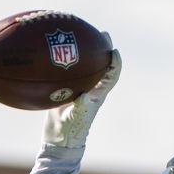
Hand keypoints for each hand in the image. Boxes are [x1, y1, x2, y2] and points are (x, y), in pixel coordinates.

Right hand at [42, 33, 120, 147]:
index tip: (114, 51)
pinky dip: (66, 60)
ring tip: (85, 34)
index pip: (111, 77)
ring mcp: (79, 89)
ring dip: (88, 52)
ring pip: (86, 67)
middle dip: (103, 50)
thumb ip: (80, 108)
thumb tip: (84, 96)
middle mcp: (91, 90)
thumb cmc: (70, 132)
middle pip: (101, 66)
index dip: (115, 65)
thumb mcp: (75, 120)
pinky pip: (69, 71)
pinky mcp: (67, 89)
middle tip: (102, 34)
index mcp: (97, 96)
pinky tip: (58, 49)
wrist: (58, 139)